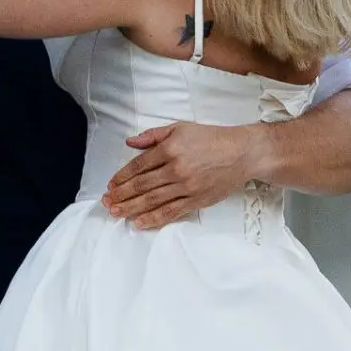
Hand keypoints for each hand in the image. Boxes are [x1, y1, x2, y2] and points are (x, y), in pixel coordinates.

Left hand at [102, 122, 262, 229]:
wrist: (243, 153)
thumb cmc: (212, 139)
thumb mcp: (181, 128)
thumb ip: (153, 135)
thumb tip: (130, 142)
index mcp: (170, 148)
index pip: (138, 166)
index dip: (122, 177)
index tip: (111, 185)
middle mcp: (176, 168)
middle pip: (142, 186)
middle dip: (121, 195)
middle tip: (106, 202)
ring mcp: (186, 187)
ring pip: (152, 201)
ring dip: (131, 208)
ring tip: (116, 213)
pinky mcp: (197, 200)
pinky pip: (171, 212)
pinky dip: (153, 218)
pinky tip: (139, 222)